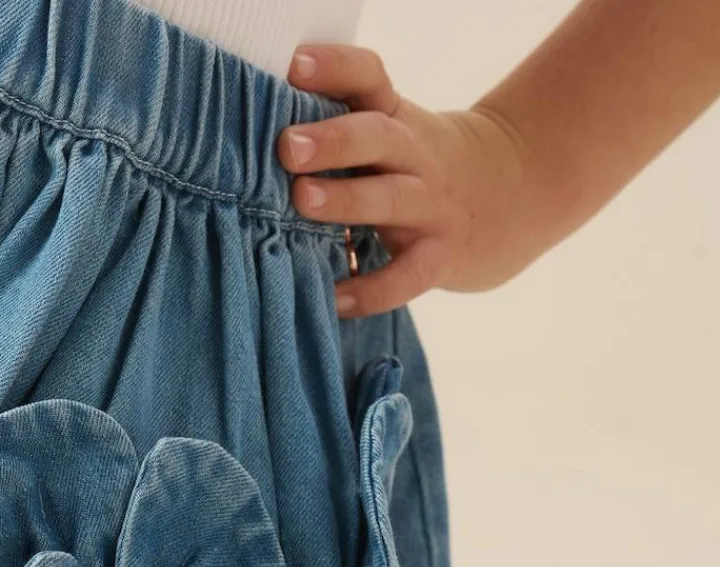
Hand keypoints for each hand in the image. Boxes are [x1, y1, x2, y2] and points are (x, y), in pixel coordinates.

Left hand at [278, 44, 535, 315]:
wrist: (512, 193)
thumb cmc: (419, 164)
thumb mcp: (393, 130)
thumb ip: (341, 129)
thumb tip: (254, 138)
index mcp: (396, 117)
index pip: (369, 78)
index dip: (335, 67)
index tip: (295, 66)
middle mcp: (415, 156)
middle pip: (378, 138)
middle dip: (333, 140)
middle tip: (289, 147)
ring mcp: (431, 207)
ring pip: (390, 199)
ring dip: (347, 200)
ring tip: (304, 201)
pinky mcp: (440, 257)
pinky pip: (405, 277)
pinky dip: (371, 291)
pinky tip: (335, 300)